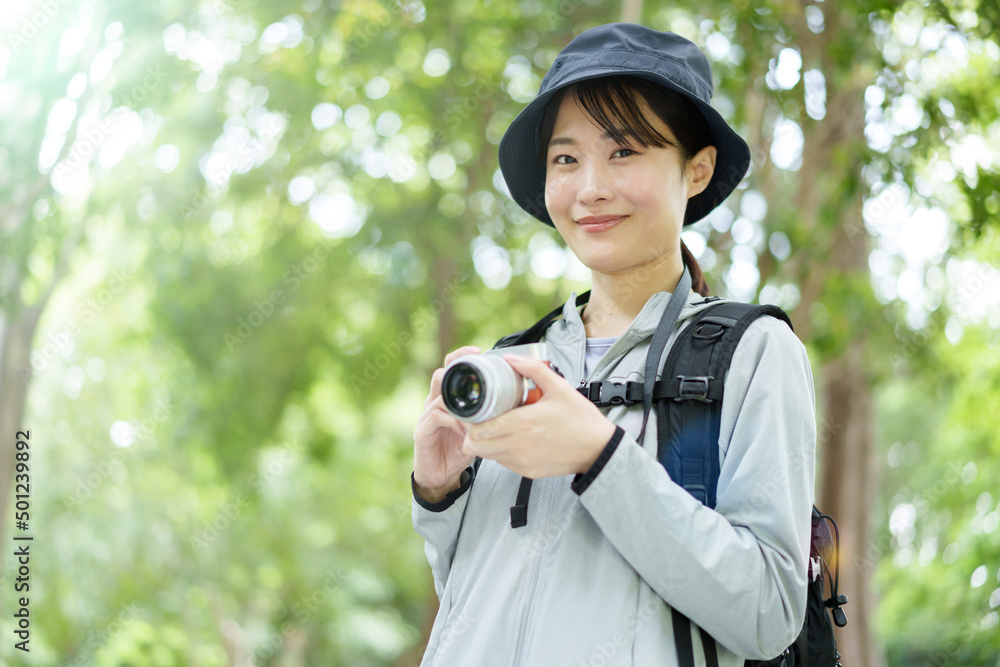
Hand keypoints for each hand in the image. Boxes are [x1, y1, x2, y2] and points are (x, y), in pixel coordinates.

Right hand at [412, 346, 481, 499]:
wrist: (440, 475)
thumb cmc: (458, 449)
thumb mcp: (477, 428)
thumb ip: (487, 414)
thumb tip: (512, 402)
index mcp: (448, 399)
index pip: (450, 369)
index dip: (461, 356)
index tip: (478, 350)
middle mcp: (434, 403)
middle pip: (440, 375)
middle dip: (455, 366)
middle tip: (473, 364)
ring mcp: (426, 416)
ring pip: (437, 395)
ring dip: (457, 400)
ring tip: (473, 406)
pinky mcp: (422, 432)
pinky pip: (435, 418)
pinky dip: (451, 420)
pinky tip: (463, 428)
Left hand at [462, 353, 616, 478]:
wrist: (598, 449)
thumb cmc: (581, 420)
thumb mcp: (559, 387)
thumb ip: (533, 369)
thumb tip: (511, 358)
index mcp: (524, 423)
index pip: (480, 428)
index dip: (470, 420)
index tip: (472, 410)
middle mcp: (519, 445)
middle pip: (477, 444)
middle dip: (472, 431)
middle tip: (477, 419)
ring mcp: (522, 461)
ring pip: (487, 455)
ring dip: (484, 442)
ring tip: (492, 427)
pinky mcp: (527, 471)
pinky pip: (502, 463)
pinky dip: (499, 452)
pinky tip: (509, 439)